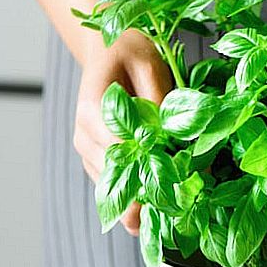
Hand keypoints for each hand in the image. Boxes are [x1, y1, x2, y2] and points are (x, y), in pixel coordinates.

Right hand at [74, 29, 172, 234]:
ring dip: (142, 203)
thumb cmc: (130, 52)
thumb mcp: (151, 67)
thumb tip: (181, 142)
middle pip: (117, 177)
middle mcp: (84, 135)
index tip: (180, 186)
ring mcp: (87, 149)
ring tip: (173, 218)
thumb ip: (162, 104)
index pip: (123, 152)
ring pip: (113, 188)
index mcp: (94, 110)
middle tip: (179, 214)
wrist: (107, 48)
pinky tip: (159, 210)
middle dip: (149, 196)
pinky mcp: (95, 158)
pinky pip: (113, 185)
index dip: (152, 170)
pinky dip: (135, 197)